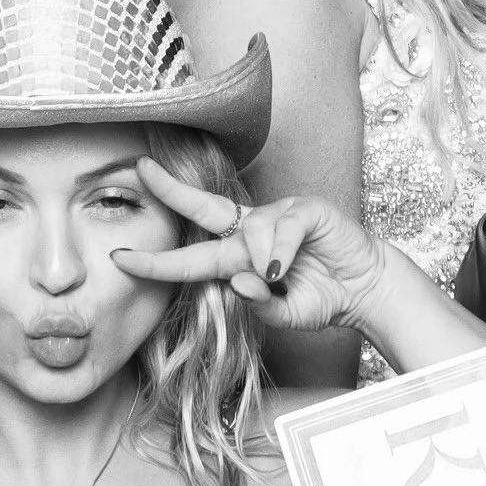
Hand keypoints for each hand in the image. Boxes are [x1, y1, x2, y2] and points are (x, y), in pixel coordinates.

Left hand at [110, 158, 390, 333]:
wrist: (366, 291)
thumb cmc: (322, 298)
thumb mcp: (283, 316)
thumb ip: (258, 306)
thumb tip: (236, 282)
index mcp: (239, 256)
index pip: (192, 254)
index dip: (157, 259)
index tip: (120, 256)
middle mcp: (252, 229)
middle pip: (204, 206)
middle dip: (170, 189)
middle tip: (140, 169)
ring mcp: (279, 215)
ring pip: (249, 231)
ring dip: (259, 262)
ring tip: (281, 280)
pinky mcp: (306, 209)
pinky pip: (282, 227)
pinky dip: (280, 252)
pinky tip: (285, 268)